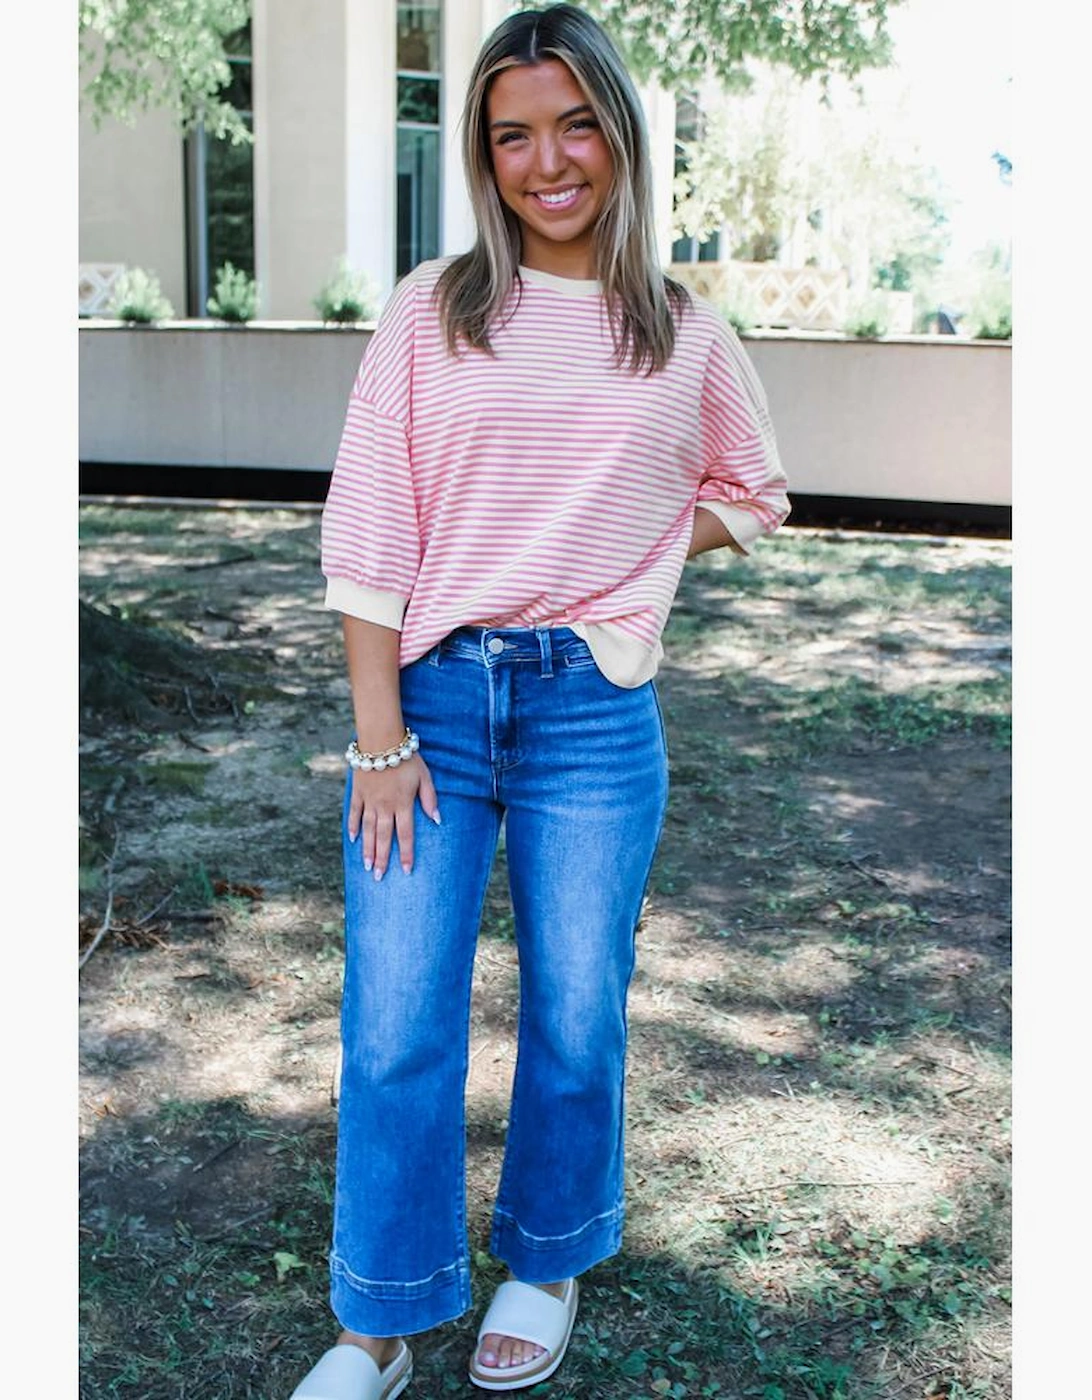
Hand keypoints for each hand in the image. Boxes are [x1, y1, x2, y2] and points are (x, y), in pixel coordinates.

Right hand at [347, 755, 439, 878]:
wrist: (381, 740)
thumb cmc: (407, 757)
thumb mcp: (425, 776)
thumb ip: (430, 799)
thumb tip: (438, 820)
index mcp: (403, 804)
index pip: (405, 834)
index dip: (405, 854)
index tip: (405, 870)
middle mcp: (385, 806)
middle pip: (384, 837)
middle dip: (382, 859)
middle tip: (378, 878)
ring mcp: (369, 800)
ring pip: (368, 830)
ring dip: (367, 849)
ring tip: (367, 866)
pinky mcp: (358, 792)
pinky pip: (354, 813)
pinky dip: (352, 827)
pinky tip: (353, 840)